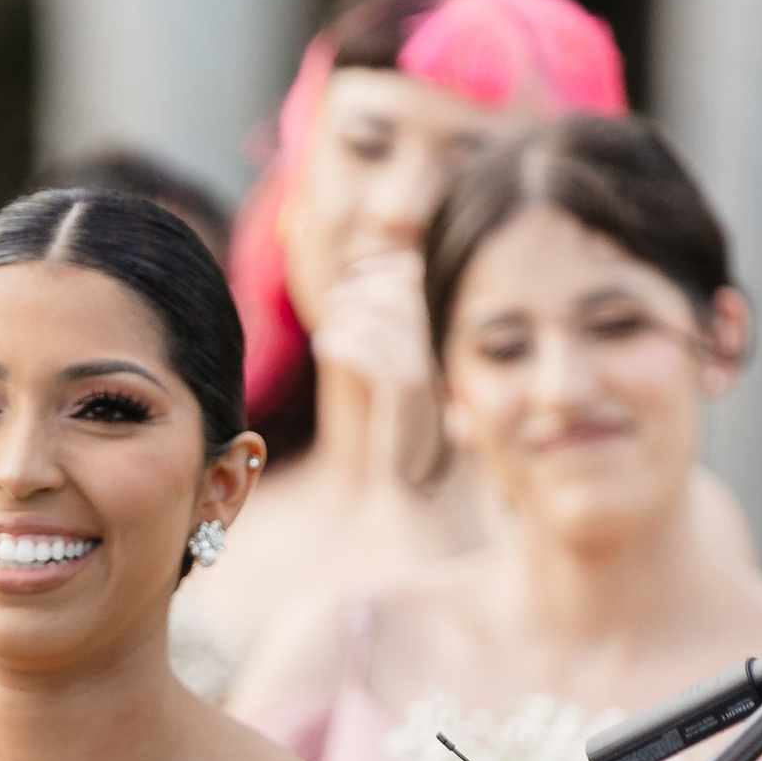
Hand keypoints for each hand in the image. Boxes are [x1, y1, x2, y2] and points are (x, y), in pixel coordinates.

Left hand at [307, 251, 441, 488]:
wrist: (416, 487)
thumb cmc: (401, 435)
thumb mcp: (397, 383)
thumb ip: (386, 343)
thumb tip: (356, 300)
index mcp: (437, 345)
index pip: (420, 288)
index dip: (387, 272)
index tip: (357, 274)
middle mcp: (436, 355)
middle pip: (403, 297)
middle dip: (366, 289)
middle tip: (336, 298)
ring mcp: (424, 374)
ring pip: (387, 324)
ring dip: (350, 317)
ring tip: (328, 327)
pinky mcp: (405, 398)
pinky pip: (376, 358)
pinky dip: (345, 345)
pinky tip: (323, 346)